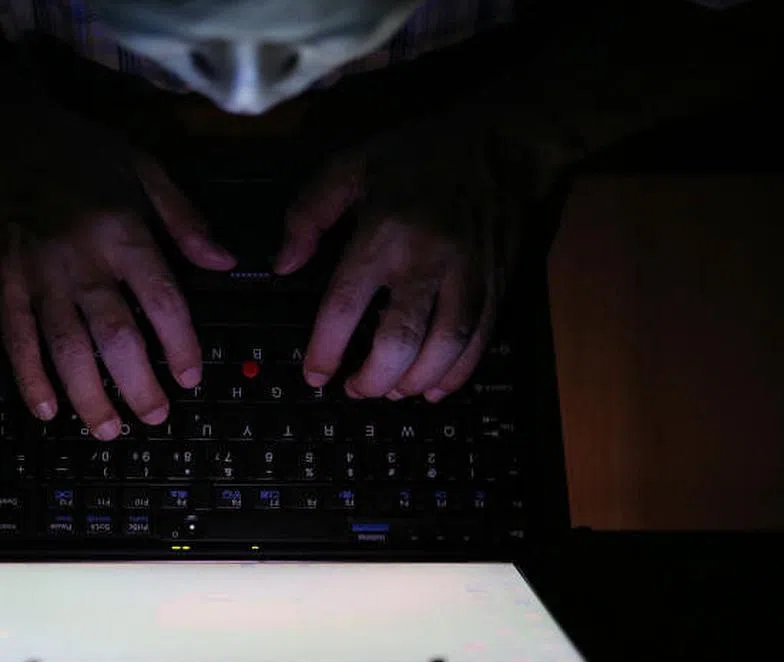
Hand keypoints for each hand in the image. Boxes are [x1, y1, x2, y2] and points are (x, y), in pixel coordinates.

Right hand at [0, 100, 235, 438]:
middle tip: (155, 416)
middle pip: (115, 335)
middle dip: (138, 384)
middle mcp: (81, 258)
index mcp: (122, 230)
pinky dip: (30, 378)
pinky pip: (16, 339)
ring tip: (108, 428)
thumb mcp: (142, 167)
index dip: (179, 343)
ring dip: (88, 394)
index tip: (191, 375)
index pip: (160, 299)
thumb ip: (184, 219)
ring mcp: (37, 274)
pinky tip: (46, 409)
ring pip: (66, 347)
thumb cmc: (76, 149)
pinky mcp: (1, 282)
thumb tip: (225, 262)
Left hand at [276, 115, 543, 401]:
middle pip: (399, 338)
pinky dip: (458, 372)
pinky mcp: (496, 284)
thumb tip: (283, 265)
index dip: (326, 349)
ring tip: (393, 393)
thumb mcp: (350, 166)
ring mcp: (467, 275)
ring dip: (416, 381)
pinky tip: (436, 388)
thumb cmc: (417, 156)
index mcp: (383, 233)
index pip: (346, 304)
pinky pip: (480, 340)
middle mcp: (426, 260)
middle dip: (374, 377)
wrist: (501, 145)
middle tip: (356, 390)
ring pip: (445, 346)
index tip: (315, 375)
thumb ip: (308, 214)